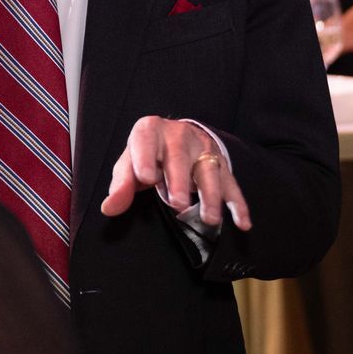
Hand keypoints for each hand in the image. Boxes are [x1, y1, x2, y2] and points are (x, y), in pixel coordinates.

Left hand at [99, 116, 251, 230]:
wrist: (177, 136)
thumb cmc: (148, 154)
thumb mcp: (129, 164)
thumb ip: (121, 185)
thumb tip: (109, 208)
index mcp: (150, 130)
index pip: (145, 140)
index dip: (144, 158)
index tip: (145, 178)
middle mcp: (179, 135)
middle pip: (180, 156)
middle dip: (180, 180)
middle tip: (177, 204)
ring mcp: (203, 149)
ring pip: (209, 170)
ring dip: (211, 195)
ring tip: (209, 219)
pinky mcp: (221, 165)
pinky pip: (231, 184)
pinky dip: (237, 204)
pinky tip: (242, 223)